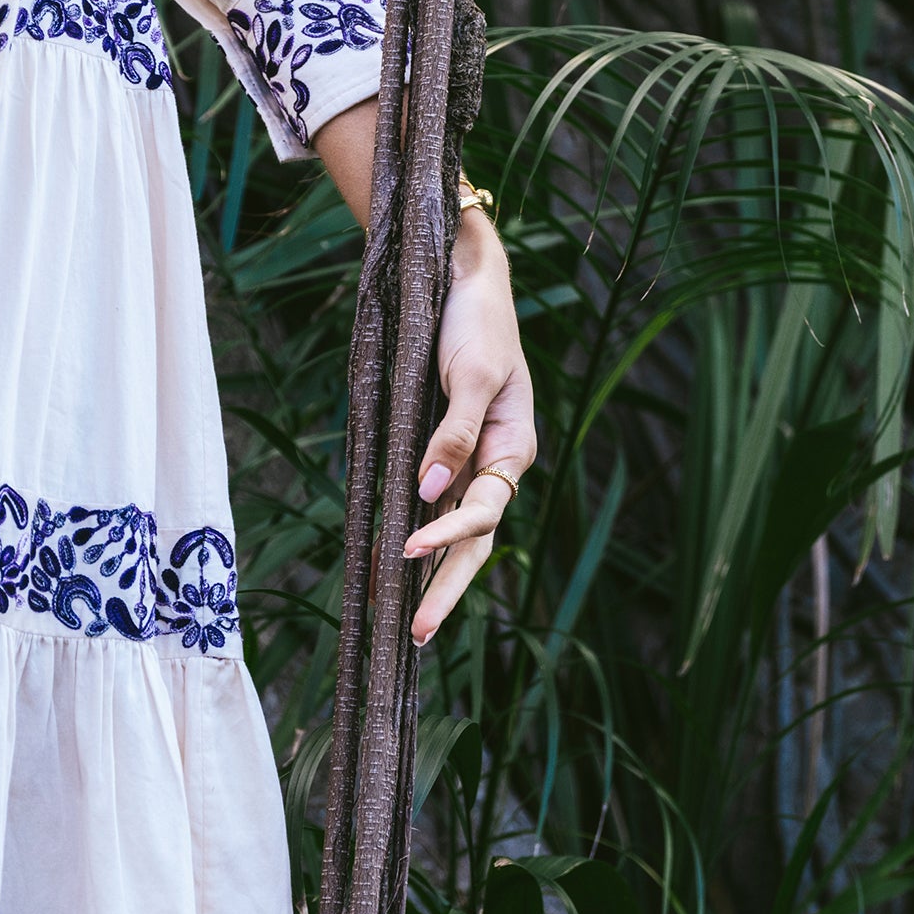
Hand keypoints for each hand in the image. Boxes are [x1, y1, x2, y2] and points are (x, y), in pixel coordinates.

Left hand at [400, 204, 535, 644]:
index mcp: (515, 448)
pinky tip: (398, 559)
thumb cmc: (475, 322)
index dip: (447, 536)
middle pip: (475, 538)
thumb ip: (454, 433)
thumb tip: (429, 491)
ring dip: (434, 571)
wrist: (466, 278)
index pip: (483, 511)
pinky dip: (421, 531)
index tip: (409, 548)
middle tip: (417, 635)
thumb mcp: (468, 373)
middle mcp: (498, 462)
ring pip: (456, 527)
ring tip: (404, 618)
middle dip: (447, 588)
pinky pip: (437, 499)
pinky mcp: (448, 444)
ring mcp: (474, 457)